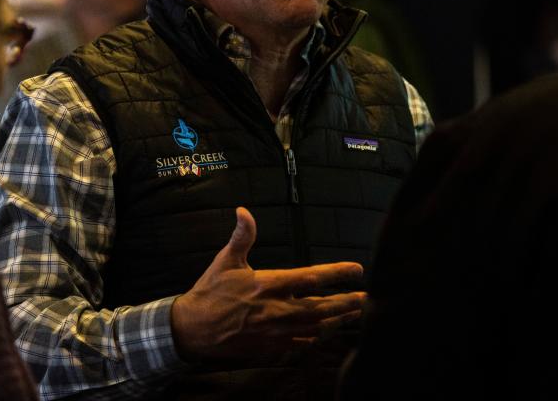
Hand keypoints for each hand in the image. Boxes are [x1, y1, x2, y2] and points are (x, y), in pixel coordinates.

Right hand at [170, 206, 365, 363]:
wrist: (192, 330)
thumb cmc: (210, 292)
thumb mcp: (226, 260)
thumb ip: (242, 236)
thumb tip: (243, 211)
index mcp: (268, 284)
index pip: (311, 278)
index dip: (337, 274)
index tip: (357, 269)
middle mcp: (276, 310)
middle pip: (322, 307)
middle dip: (347, 302)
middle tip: (365, 296)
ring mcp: (276, 332)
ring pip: (316, 327)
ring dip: (338, 320)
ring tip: (355, 313)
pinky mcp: (271, 347)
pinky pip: (302, 344)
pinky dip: (319, 337)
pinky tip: (328, 332)